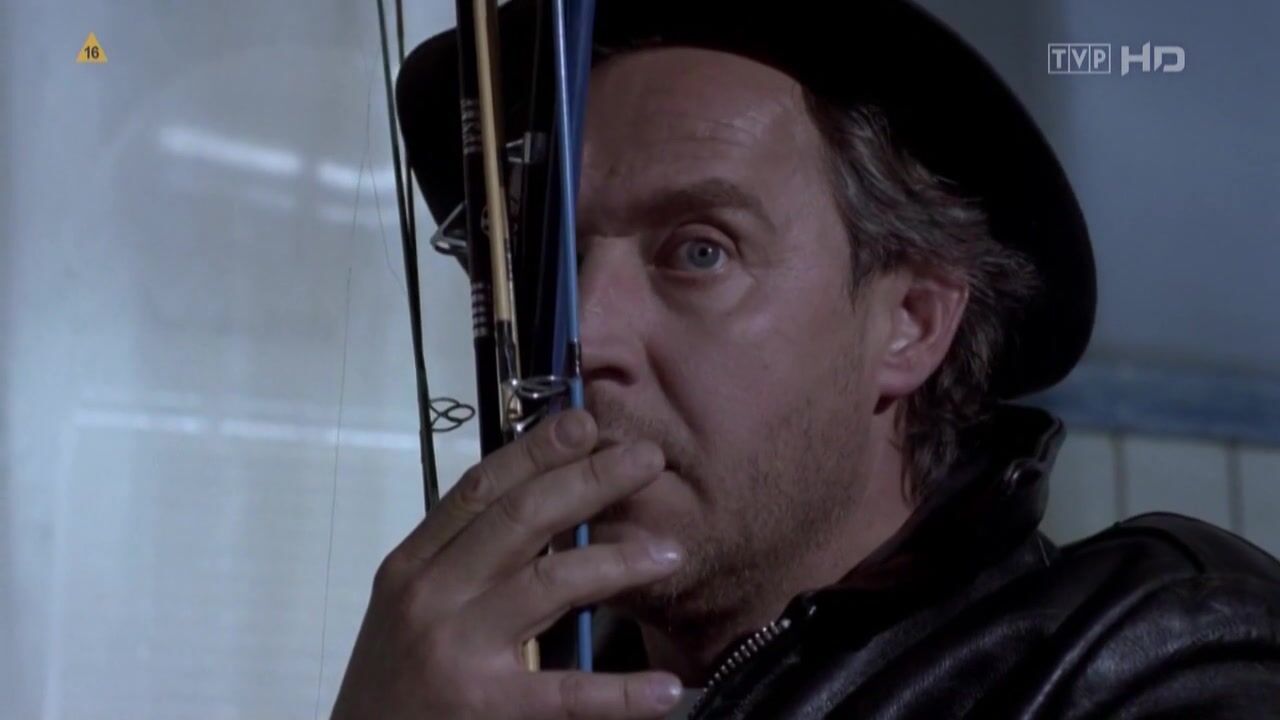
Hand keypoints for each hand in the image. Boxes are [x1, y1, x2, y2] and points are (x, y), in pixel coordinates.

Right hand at [331, 410, 685, 719]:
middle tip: (647, 457)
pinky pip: (565, 694)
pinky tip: (666, 687)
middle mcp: (432, 594)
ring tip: (671, 551)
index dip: (536, 450)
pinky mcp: (483, 708)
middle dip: (589, 480)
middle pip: (521, 518)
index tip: (587, 422)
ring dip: (617, 561)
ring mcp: (457, 649)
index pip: (480, 489)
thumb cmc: (393, 679)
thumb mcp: (411, 604)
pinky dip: (620, 692)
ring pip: (549, 585)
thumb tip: (545, 501)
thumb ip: (463, 557)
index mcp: (413, 564)